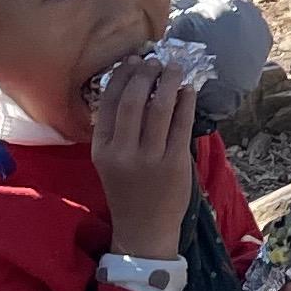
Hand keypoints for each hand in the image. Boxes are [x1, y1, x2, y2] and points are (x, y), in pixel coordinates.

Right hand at [91, 52, 198, 264]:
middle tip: (155, 60)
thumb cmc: (128, 190)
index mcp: (102, 150)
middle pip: (132, 100)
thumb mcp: (110, 161)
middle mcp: (122, 153)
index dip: (121, 76)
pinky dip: (185, 102)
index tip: (132, 60)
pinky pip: (181, 124)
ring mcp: (150, 159)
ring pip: (159, 108)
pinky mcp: (175, 164)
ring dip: (168, 81)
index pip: (108, 102)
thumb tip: (137, 83)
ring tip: (174, 68)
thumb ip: (118, 129)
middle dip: (145, 73)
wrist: (144, 230)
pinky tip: (188, 90)